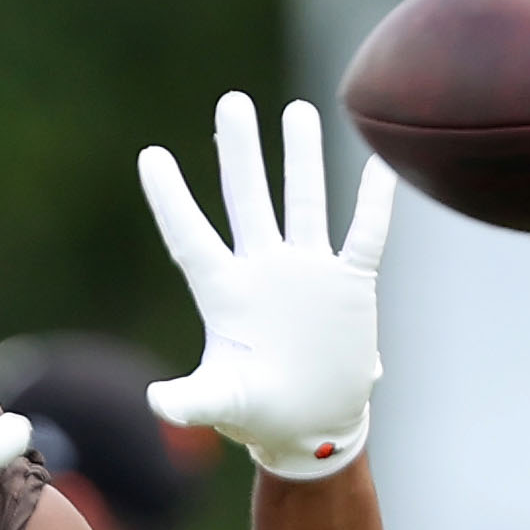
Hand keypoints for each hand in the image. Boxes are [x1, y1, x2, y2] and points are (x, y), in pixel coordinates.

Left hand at [139, 93, 395, 479]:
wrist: (313, 429)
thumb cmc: (260, 415)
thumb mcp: (225, 404)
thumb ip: (193, 400)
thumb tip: (157, 402)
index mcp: (225, 294)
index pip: (191, 238)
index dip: (170, 199)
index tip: (150, 156)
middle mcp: (263, 270)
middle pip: (248, 201)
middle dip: (241, 152)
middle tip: (233, 101)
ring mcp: (307, 273)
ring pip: (304, 202)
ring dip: (302, 159)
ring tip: (297, 110)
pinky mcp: (348, 286)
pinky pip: (365, 235)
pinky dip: (373, 203)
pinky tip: (380, 165)